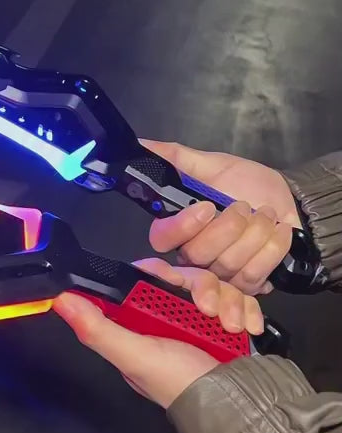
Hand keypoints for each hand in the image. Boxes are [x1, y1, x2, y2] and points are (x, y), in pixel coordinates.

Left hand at [55, 259, 262, 408]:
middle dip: (202, 288)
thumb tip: (61, 300)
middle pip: (185, 275)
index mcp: (143, 320)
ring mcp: (204, 318)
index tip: (170, 279)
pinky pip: (241, 298)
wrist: (235, 405)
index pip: (146, 277)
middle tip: (207, 310)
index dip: (158, 271)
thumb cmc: (178, 384)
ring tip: (229, 327)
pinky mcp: (231, 321)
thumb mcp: (134, 357)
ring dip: (228, 302)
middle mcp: (172, 316)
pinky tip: (247, 329)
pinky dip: (247, 311)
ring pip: (216, 283)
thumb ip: (98, 329)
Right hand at [142, 139, 299, 294]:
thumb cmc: (247, 185)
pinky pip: (253, 275)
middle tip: (246, 205)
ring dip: (255, 232)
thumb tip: (141, 144)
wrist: (291, 204)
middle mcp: (194, 258)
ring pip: (228, 265)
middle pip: (197, 254)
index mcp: (180, 228)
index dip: (181, 226)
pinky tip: (279, 231)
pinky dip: (272, 247)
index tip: (207, 206)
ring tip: (267, 214)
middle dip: (230, 225)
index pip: (162, 238)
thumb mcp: (213, 166)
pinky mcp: (246, 287)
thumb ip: (177, 157)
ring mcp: (221, 277)